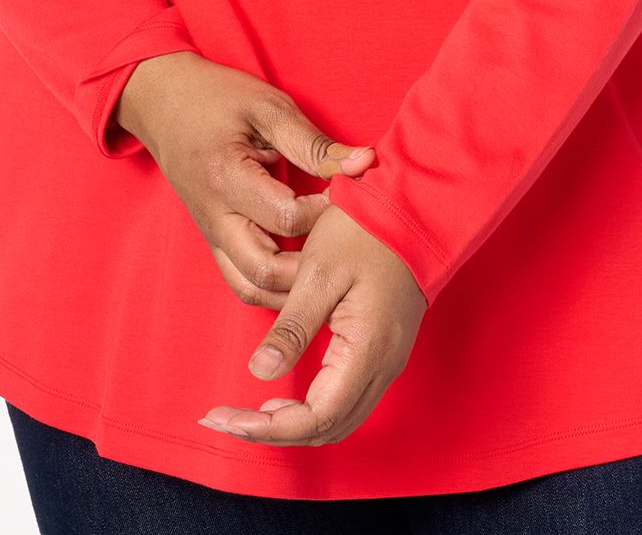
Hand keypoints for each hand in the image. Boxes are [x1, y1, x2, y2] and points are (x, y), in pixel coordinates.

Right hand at [114, 51, 375, 306]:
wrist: (162, 102)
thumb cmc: (217, 98)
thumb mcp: (268, 109)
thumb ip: (314, 144)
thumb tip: (364, 164)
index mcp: (227, 180)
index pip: (288, 218)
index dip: (326, 212)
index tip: (351, 194)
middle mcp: (215, 218)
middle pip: (268, 271)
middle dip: (313, 267)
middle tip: (345, 244)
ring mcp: (211, 235)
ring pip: (252, 289)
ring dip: (294, 288)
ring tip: (330, 264)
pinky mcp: (214, 240)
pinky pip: (243, 281)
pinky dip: (276, 287)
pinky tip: (305, 270)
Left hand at [197, 203, 425, 445]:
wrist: (414, 209)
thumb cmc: (366, 232)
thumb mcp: (319, 273)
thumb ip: (292, 328)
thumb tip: (261, 372)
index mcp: (366, 351)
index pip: (315, 418)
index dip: (268, 429)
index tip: (226, 420)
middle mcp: (383, 367)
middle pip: (326, 428)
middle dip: (273, 431)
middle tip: (226, 418)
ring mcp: (388, 360)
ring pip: (338, 419)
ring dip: (292, 423)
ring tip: (248, 412)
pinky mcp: (385, 349)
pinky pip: (347, 398)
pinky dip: (312, 407)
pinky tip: (284, 394)